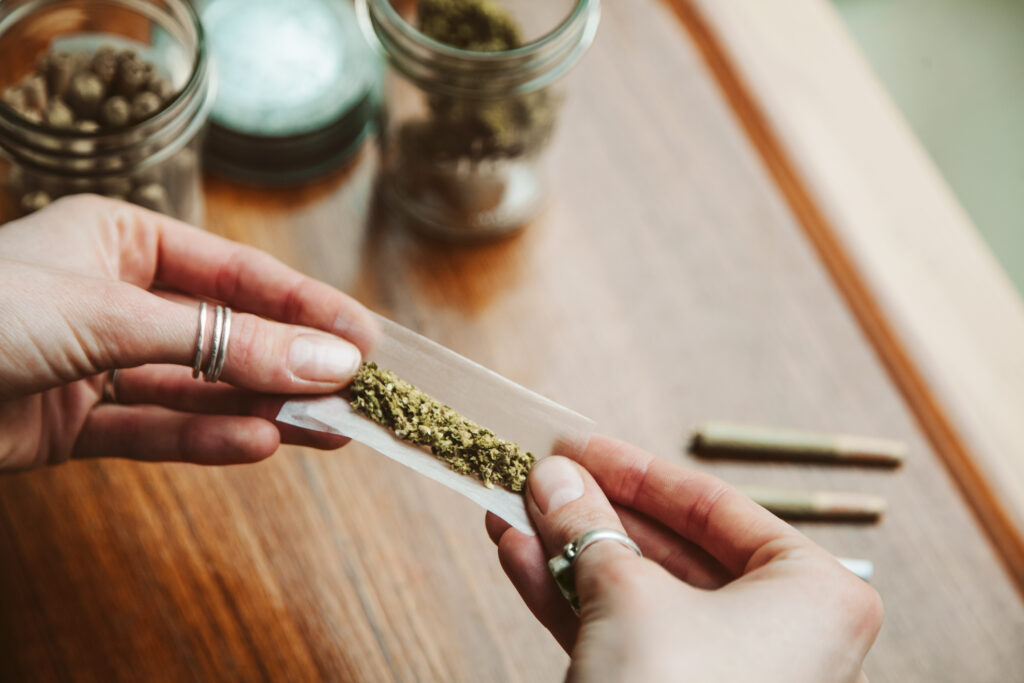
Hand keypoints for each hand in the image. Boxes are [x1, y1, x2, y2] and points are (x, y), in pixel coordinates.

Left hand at [0, 195, 376, 470]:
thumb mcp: (113, 316)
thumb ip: (224, 344)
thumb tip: (329, 361)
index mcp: (122, 240)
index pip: (239, 275)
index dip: (307, 307)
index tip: (366, 340)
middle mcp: (116, 297)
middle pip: (227, 335)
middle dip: (291, 365)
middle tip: (358, 394)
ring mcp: (97, 363)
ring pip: (199, 389)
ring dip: (261, 409)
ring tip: (328, 429)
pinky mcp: (73, 423)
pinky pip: (156, 431)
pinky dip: (206, 441)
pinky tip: (260, 445)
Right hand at [487, 436, 881, 681]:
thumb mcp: (627, 597)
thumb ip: (591, 527)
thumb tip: (555, 476)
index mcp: (812, 592)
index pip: (713, 506)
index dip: (635, 470)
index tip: (577, 446)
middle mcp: (784, 632)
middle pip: (669, 549)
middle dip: (592, 514)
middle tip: (538, 478)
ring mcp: (730, 674)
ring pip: (638, 594)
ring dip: (568, 553)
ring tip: (511, 510)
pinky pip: (625, 636)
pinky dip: (570, 599)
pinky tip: (517, 556)